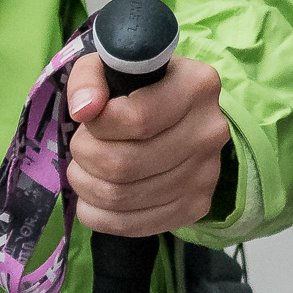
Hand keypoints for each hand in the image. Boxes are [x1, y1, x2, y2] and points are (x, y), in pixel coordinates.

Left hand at [64, 51, 231, 236]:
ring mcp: (208, 173)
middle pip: (124, 163)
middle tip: (81, 147)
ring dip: (87, 186)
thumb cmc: (140, 89)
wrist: (181, 120)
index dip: (98, 125)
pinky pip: (131, 225)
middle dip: (86, 157)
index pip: (137, 119)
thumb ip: (90, 78)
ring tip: (85, 169)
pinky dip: (98, 215)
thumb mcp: (112, 67)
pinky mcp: (197, 206)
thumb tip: (84, 110)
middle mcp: (211, 130)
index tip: (89, 118)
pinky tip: (96, 197)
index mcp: (198, 85)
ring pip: (122, 196)